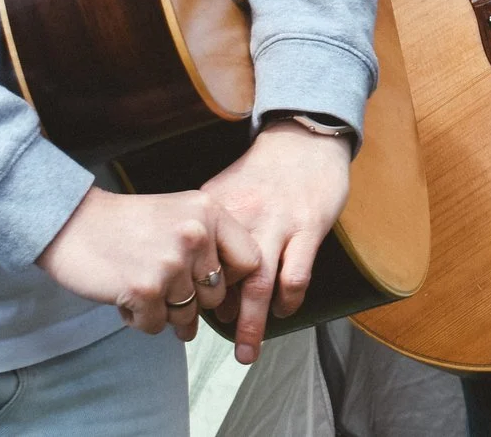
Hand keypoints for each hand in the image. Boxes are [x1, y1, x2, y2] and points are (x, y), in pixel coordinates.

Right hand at [36, 185, 259, 341]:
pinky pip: (156, 325)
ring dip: (163, 310)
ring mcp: (171, 263)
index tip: (209, 282)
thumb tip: (227, 303)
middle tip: (162, 284)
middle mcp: (196, 235)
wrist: (71, 223)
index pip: (250, 261)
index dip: (232, 280)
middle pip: (216, 295)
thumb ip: (209, 247)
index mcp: (209, 212)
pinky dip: (139, 319)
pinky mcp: (144, 289)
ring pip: (186, 315)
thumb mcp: (179, 215)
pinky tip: (124, 295)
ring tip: (141, 285)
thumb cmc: (126, 224)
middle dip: (191, 300)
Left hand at [204, 121, 354, 363]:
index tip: (182, 316)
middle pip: (223, 279)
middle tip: (205, 346)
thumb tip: (188, 274)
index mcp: (216, 210)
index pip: (193, 261)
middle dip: (216, 320)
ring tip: (246, 351)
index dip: (186, 293)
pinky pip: (296, 274)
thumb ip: (205, 230)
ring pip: (259, 283)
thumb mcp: (222, 191)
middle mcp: (243, 218)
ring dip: (252, 323)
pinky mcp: (308, 226)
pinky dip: (289, 300)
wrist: (304, 139)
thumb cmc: (261, 172)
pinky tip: (283, 310)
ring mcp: (278, 223)